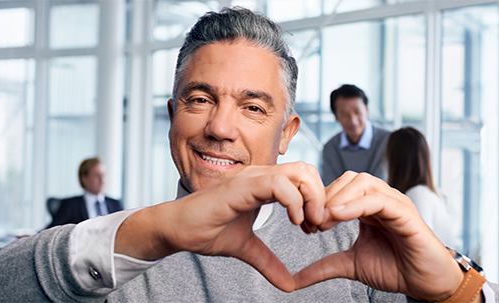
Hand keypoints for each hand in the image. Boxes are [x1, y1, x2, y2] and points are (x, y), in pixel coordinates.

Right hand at [115, 162, 325, 291]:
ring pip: (298, 172)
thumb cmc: (207, 231)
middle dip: (320, 197)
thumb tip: (289, 284)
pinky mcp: (241, 186)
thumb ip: (269, 261)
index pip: (303, 178)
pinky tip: (294, 221)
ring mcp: (251, 178)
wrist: (177, 230)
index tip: (315, 228)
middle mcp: (260, 175)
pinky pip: (278, 184)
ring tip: (308, 224)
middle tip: (317, 225)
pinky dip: (294, 201)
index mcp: (263, 185)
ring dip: (311, 198)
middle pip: (306, 170)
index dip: (316, 201)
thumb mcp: (247, 248)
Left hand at [294, 171, 465, 300]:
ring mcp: (395, 203)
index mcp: (367, 206)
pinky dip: (356, 204)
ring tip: (324, 220)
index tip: (305, 223)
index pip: (339, 187)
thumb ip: (324, 266)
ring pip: (363, 182)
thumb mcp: (350, 265)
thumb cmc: (395, 268)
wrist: (426, 284)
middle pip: (348, 178)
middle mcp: (381, 199)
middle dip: (325, 197)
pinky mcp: (406, 213)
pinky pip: (379, 199)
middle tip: (312, 222)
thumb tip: (295, 279)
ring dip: (338, 198)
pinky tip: (338, 216)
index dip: (319, 201)